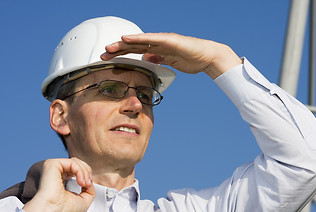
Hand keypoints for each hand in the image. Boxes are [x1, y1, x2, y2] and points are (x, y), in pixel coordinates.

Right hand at [23, 158, 94, 211]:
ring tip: (85, 184)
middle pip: (77, 163)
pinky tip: (81, 182)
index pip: (76, 169)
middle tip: (88, 184)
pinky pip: (72, 163)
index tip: (89, 185)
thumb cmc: (65, 210)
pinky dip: (80, 171)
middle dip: (87, 172)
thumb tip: (90, 180)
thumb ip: (90, 188)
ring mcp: (53, 168)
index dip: (86, 174)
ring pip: (76, 162)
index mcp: (61, 179)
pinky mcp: (52, 164)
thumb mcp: (85, 199)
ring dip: (85, 172)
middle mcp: (56, 172)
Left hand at [101, 33, 242, 78]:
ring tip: (109, 47)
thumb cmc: (191, 59)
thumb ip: (157, 58)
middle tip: (102, 54)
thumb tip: (146, 58)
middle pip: (133, 45)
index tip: (108, 60)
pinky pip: (151, 39)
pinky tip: (127, 39)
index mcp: (157, 49)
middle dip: (117, 50)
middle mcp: (157, 43)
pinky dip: (138, 39)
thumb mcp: (169, 61)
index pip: (135, 51)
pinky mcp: (169, 40)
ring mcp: (162, 41)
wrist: (207, 56)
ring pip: (139, 41)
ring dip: (123, 44)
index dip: (121, 54)